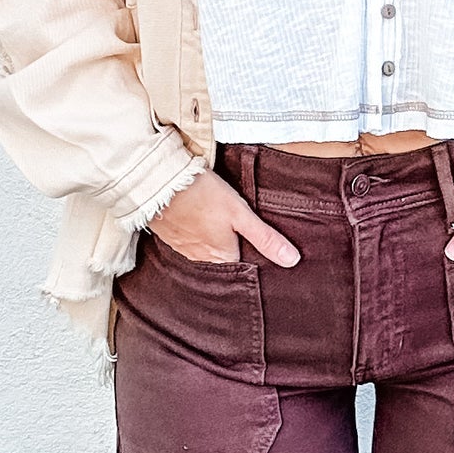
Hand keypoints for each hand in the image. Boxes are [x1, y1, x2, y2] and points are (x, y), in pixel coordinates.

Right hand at [150, 169, 299, 266]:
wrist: (160, 181)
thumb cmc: (204, 196)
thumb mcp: (240, 214)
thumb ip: (265, 238)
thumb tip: (292, 261)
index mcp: (221, 258)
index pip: (242, 271)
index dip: (254, 263)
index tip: (262, 255)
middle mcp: (200, 260)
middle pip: (223, 262)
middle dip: (233, 254)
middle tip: (243, 239)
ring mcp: (182, 249)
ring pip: (204, 253)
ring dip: (213, 245)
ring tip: (222, 230)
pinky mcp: (169, 236)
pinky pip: (187, 243)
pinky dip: (195, 236)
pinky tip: (200, 224)